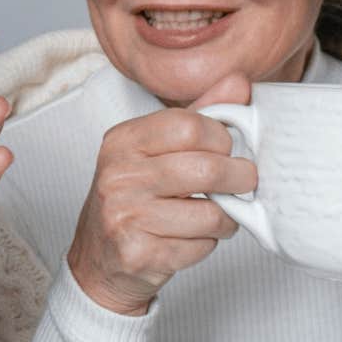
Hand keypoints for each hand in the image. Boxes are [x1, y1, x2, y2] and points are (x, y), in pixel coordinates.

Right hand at [66, 75, 255, 315]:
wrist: (99, 258)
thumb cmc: (133, 199)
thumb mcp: (155, 149)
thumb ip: (198, 116)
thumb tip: (239, 83)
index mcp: (122, 140)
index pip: (190, 125)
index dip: (221, 139)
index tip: (224, 150)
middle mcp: (118, 175)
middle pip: (206, 169)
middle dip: (239, 178)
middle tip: (241, 182)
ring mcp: (125, 215)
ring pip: (211, 214)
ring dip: (225, 218)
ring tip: (214, 215)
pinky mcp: (138, 252)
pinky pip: (200, 246)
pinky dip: (206, 245)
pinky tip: (189, 238)